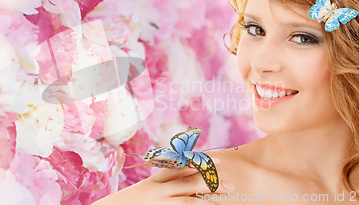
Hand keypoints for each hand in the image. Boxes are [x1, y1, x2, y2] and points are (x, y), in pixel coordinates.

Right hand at [93, 159, 232, 204]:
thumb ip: (160, 184)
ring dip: (210, 198)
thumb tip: (179, 181)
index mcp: (155, 179)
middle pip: (190, 181)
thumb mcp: (143, 191)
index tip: (218, 160)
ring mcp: (160, 202)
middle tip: (232, 185)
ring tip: (228, 199)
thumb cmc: (126, 203)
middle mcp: (158, 189)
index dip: (201, 162)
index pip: (182, 166)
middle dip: (212, 182)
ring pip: (190, 199)